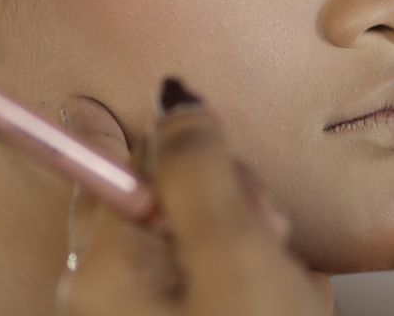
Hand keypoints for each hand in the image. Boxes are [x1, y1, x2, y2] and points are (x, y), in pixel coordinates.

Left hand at [56, 82, 332, 314]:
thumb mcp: (234, 256)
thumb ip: (201, 169)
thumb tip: (173, 98)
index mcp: (102, 269)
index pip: (128, 161)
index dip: (183, 151)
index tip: (210, 152)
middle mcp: (110, 295)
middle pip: (170, 201)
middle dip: (233, 208)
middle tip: (272, 241)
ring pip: (208, 243)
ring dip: (260, 255)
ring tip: (291, 293)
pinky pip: (224, 285)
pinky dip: (263, 289)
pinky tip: (289, 305)